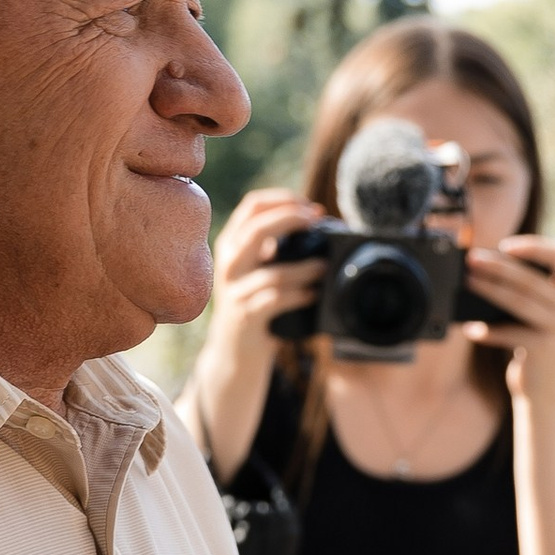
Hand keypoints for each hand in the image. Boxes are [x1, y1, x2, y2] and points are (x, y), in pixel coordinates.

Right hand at [200, 183, 326, 379]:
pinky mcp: (245, 317)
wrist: (234, 354)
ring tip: (325, 267)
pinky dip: (299, 296)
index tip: (311, 207)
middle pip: (257, 229)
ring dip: (306, 268)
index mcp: (232, 245)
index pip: (252, 206)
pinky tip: (313, 295)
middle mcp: (228, 264)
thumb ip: (275, 247)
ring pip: (273, 273)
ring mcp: (234, 292)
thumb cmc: (254, 307)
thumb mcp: (258, 270)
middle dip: (291, 219)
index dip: (283, 199)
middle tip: (318, 222)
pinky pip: (275, 302)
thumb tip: (318, 224)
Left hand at [464, 233, 554, 396]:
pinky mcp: (545, 348)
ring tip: (468, 283)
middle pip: (531, 278)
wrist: (548, 395)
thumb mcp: (543, 317)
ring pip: (519, 301)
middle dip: (498, 266)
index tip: (505, 245)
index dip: (534, 246)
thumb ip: (531, 293)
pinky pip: (510, 333)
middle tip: (473, 259)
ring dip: (489, 290)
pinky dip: (488, 330)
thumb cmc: (537, 349)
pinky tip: (471, 329)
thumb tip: (488, 268)